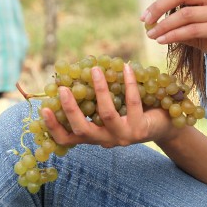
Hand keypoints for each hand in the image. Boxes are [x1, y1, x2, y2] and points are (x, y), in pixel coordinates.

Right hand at [41, 63, 180, 147]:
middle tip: (64, 89)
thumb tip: (72, 74)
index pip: (67, 139)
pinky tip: (126, 68)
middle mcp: (105, 139)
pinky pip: (132, 103)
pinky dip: (128, 83)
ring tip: (95, 70)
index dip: (54, 127)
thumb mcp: (107, 108)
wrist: (163, 126)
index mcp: (93, 136)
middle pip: (82, 129)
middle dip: (71, 109)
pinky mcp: (140, 129)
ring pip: (106, 114)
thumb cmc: (130, 113)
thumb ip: (92, 99)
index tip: (43, 109)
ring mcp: (122, 136)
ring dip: (100, 90)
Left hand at [142, 0, 206, 75]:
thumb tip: (159, 28)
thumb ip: (186, 26)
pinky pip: (193, 29)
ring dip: (164, 25)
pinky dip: (175, 35)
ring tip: (152, 35)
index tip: (146, 15)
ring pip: (185, 13)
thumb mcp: (206, 32)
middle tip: (145, 20)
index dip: (161, 2)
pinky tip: (164, 41)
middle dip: (159, 6)